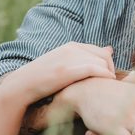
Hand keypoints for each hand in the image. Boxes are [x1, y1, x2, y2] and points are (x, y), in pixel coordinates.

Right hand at [1, 43, 115, 107]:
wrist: (23, 85)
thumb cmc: (43, 79)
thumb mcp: (64, 64)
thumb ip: (85, 57)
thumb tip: (110, 49)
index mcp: (71, 46)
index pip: (101, 51)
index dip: (108, 65)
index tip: (108, 79)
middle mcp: (72, 48)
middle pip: (104, 56)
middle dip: (111, 70)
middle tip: (111, 85)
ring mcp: (70, 58)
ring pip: (102, 63)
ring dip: (109, 75)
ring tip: (109, 88)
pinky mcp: (68, 70)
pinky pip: (95, 70)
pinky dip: (104, 76)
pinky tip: (107, 84)